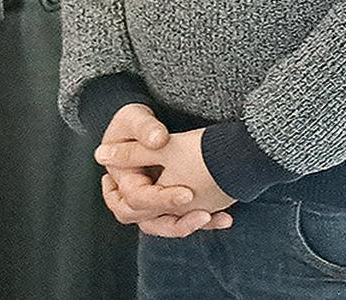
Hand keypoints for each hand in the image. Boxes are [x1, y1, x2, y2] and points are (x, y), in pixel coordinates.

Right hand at [97, 126, 234, 237]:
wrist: (151, 124)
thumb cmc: (137, 122)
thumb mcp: (135, 119)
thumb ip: (144, 128)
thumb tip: (157, 140)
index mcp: (121, 180)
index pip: (137, 199)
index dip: (162, 198)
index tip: (188, 194)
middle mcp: (134, 197)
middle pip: (149, 222)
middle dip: (176, 222)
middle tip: (203, 215)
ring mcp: (153, 202)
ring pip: (166, 225)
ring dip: (188, 225)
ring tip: (211, 218)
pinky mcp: (171, 202)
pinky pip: (184, 218)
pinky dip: (203, 221)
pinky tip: (224, 219)